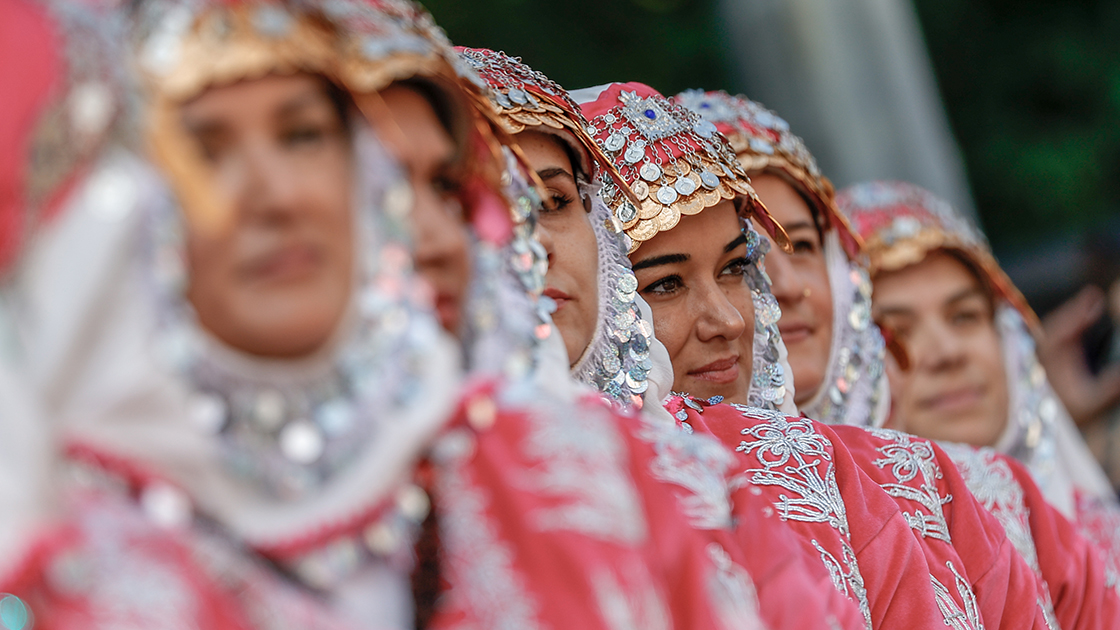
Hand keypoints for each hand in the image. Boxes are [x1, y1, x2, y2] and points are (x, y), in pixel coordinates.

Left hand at [1038, 285, 1119, 425]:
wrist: (1040, 431)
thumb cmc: (1070, 416)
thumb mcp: (1096, 402)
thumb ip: (1115, 384)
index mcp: (1055, 359)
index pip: (1067, 328)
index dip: (1081, 311)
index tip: (1095, 297)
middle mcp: (1043, 355)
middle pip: (1058, 324)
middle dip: (1076, 309)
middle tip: (1093, 296)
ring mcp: (1039, 358)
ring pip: (1052, 330)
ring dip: (1069, 316)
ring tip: (1088, 304)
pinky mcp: (1039, 364)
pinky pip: (1050, 338)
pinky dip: (1063, 327)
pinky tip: (1076, 325)